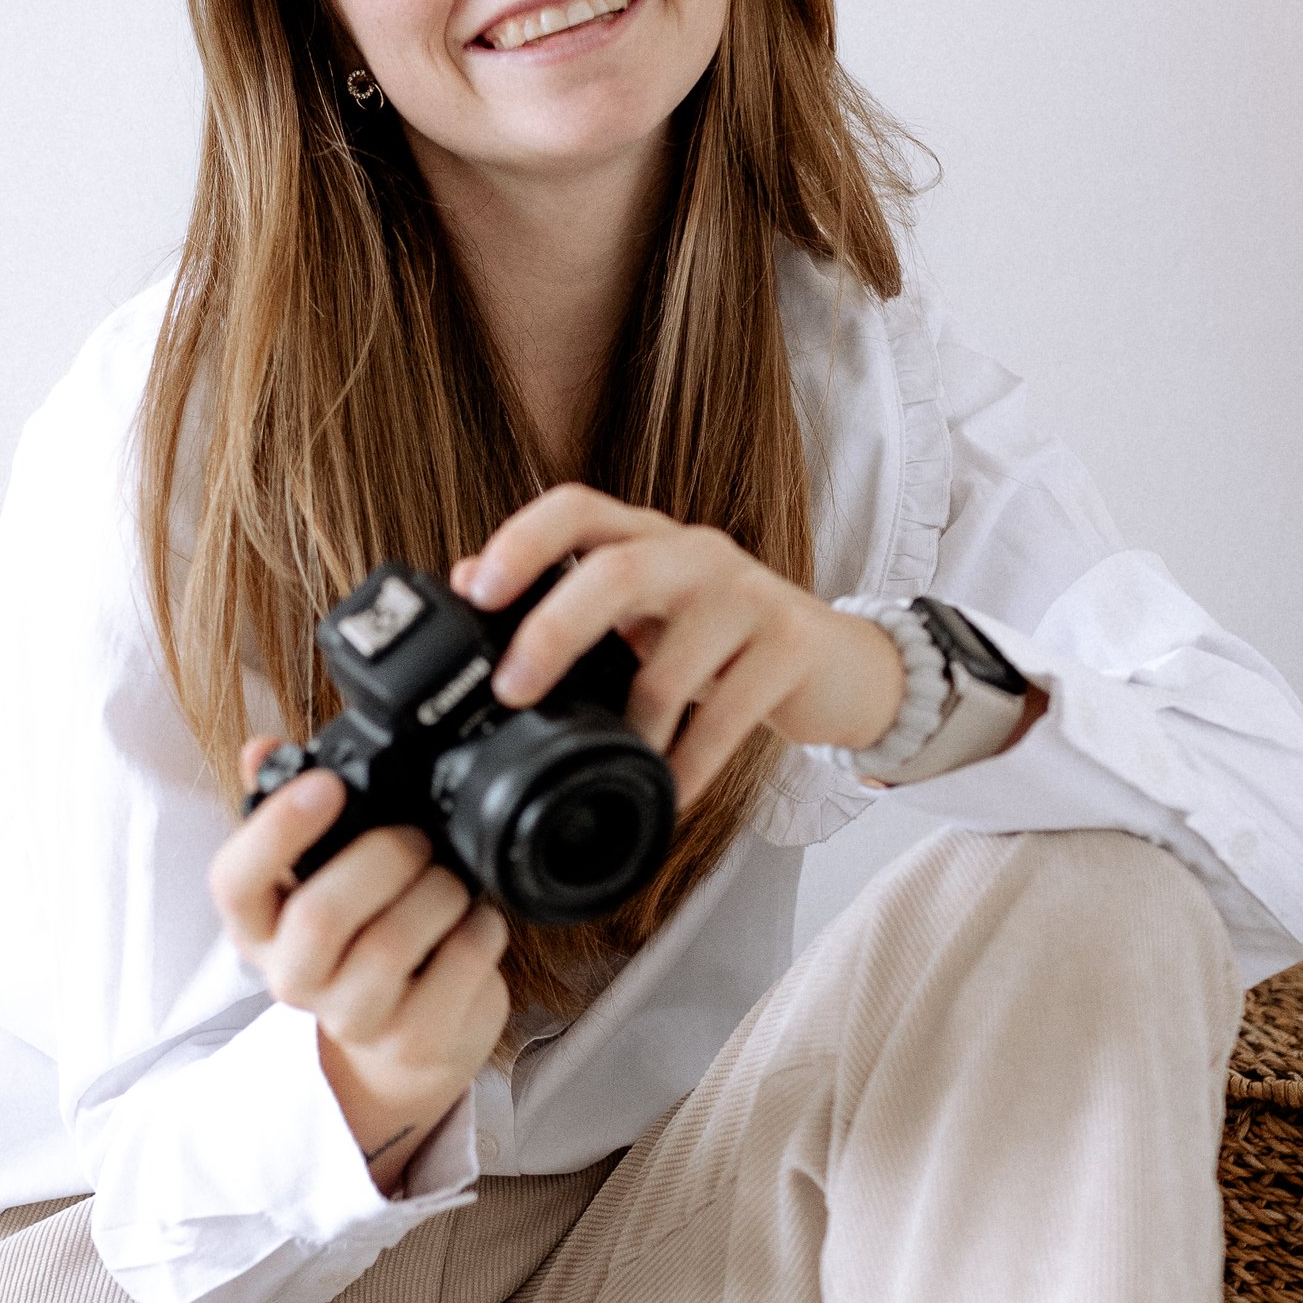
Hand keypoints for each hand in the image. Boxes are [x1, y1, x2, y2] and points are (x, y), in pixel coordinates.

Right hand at [209, 743, 510, 1193]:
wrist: (409, 1035)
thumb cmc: (363, 934)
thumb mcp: (321, 876)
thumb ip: (288, 810)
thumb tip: (261, 748)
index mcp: (258, 926)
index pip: (234, 882)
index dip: (277, 830)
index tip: (328, 785)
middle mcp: (292, 977)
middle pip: (321, 914)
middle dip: (385, 856)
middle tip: (417, 840)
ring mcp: (353, 1017)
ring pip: (392, 943)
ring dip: (438, 891)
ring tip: (449, 879)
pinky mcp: (416, 1041)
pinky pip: (457, 968)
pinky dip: (480, 929)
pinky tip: (476, 921)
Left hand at [452, 489, 909, 811]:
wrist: (837, 665)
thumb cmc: (720, 641)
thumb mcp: (642, 613)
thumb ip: (565, 597)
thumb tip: (465, 581)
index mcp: (646, 537)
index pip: (576, 509)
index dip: (522, 541)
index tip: (477, 592)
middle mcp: (696, 552)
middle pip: (616, 572)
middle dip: (554, 632)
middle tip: (514, 692)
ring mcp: (749, 595)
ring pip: (670, 665)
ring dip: (631, 731)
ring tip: (608, 769)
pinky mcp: (791, 646)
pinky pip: (725, 718)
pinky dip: (688, 766)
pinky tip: (669, 794)